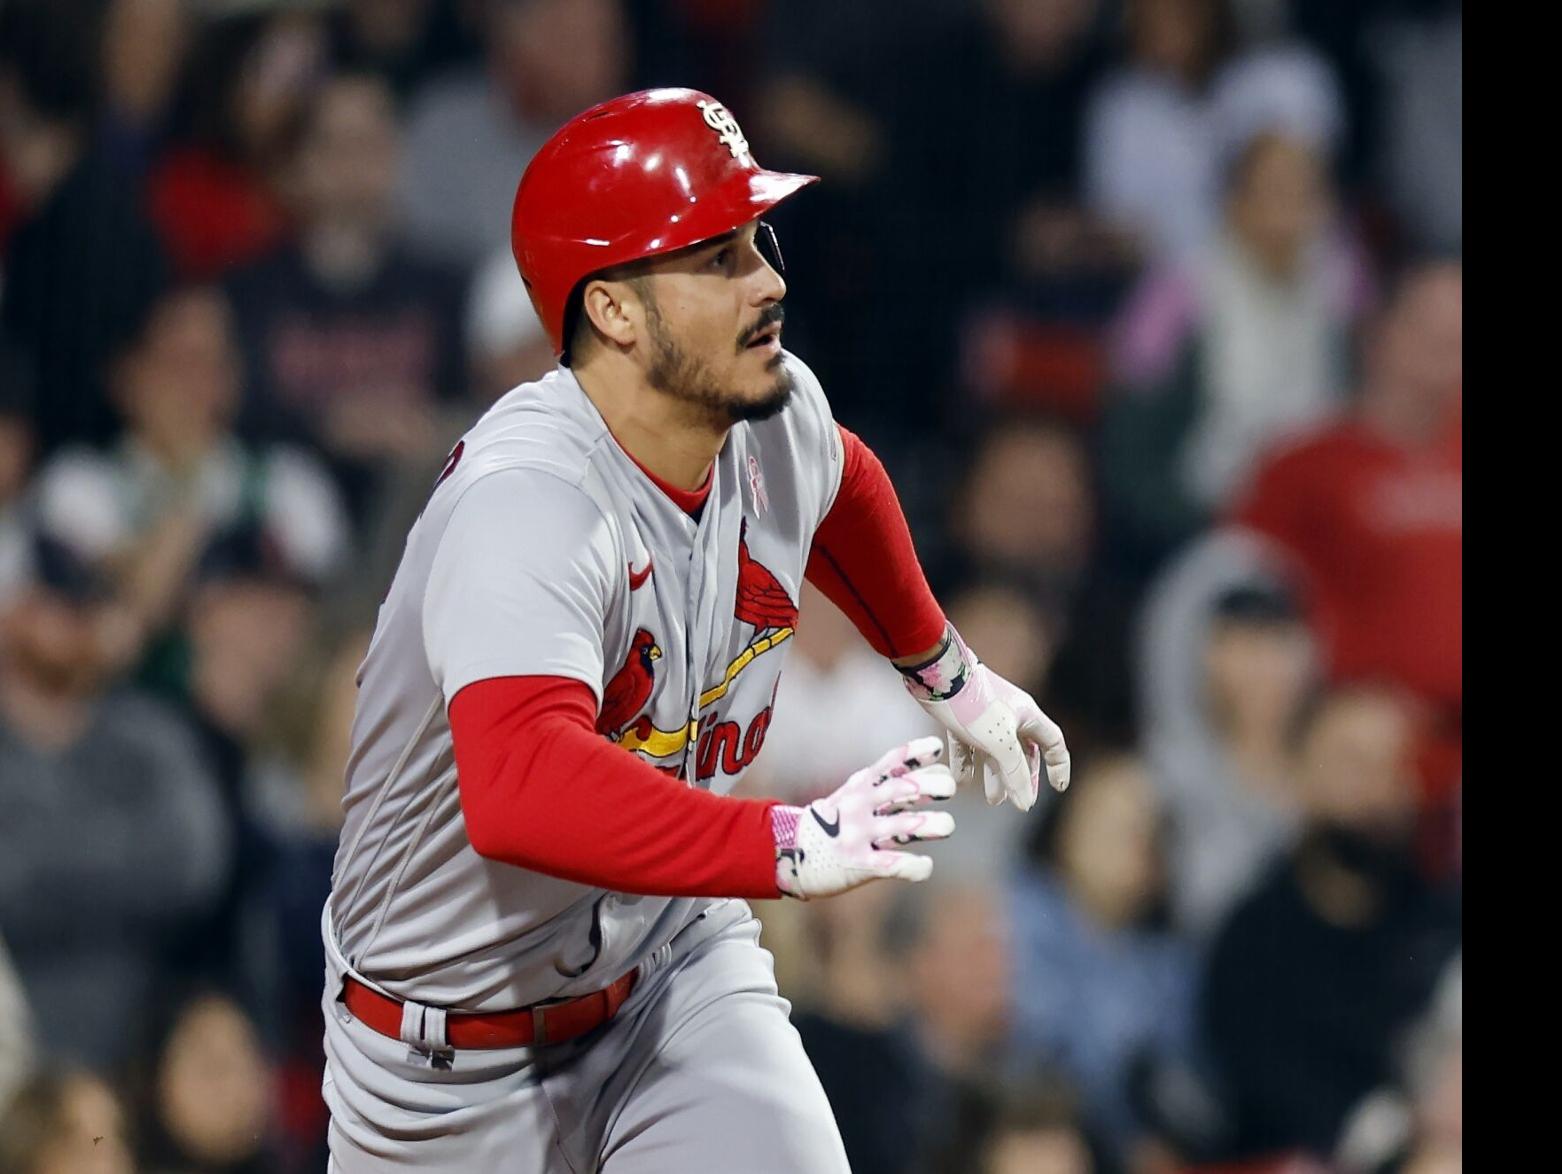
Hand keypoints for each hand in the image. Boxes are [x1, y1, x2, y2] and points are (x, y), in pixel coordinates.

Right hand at [772, 736, 954, 899]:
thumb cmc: (833, 822)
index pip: (891, 763)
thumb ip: (889, 783)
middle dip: (929, 786)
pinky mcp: (860, 865)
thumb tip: (936, 769)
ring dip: (929, 825)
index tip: (937, 749)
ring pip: (902, 827)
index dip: (916, 753)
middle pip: (900, 789)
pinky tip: (924, 865)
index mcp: (861, 786)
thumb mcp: (853, 793)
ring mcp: (859, 835)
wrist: (789, 852)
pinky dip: (915, 866)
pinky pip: (893, 865)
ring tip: (946, 826)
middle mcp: (860, 806)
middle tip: (949, 789)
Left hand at [900, 626, 1068, 810]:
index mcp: (1027, 716)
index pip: (1053, 743)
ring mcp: (984, 715)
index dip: (1059, 766)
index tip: (1058, 787)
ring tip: (992, 800)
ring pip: (994, 751)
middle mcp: (1009, 714)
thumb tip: (1025, 802)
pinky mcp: (960, 716)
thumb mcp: (1000, 743)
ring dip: (994, 776)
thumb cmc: (974, 705)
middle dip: (1020, 778)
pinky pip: (967, 745)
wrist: (937, 675)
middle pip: (1022, 751)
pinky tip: (961, 782)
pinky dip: (967, 764)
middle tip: (1018, 802)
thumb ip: (1014, 773)